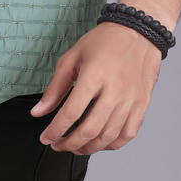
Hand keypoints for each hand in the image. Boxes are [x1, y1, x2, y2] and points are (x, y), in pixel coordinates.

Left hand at [30, 21, 162, 154]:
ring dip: (88, 148)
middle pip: (90, 130)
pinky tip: (98, 142)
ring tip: (75, 146)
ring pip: (108, 137)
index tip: (46, 137)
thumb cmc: (104, 42)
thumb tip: (38, 112)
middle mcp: (115, 90)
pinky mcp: (142, 105)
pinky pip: (127, 135)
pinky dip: (111, 145)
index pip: (71, 112)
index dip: (56, 130)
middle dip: (69, 143)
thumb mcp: (73, 57)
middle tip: (57, 144)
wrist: (137, 32)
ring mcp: (131, 100)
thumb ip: (55, 87)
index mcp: (94, 74)